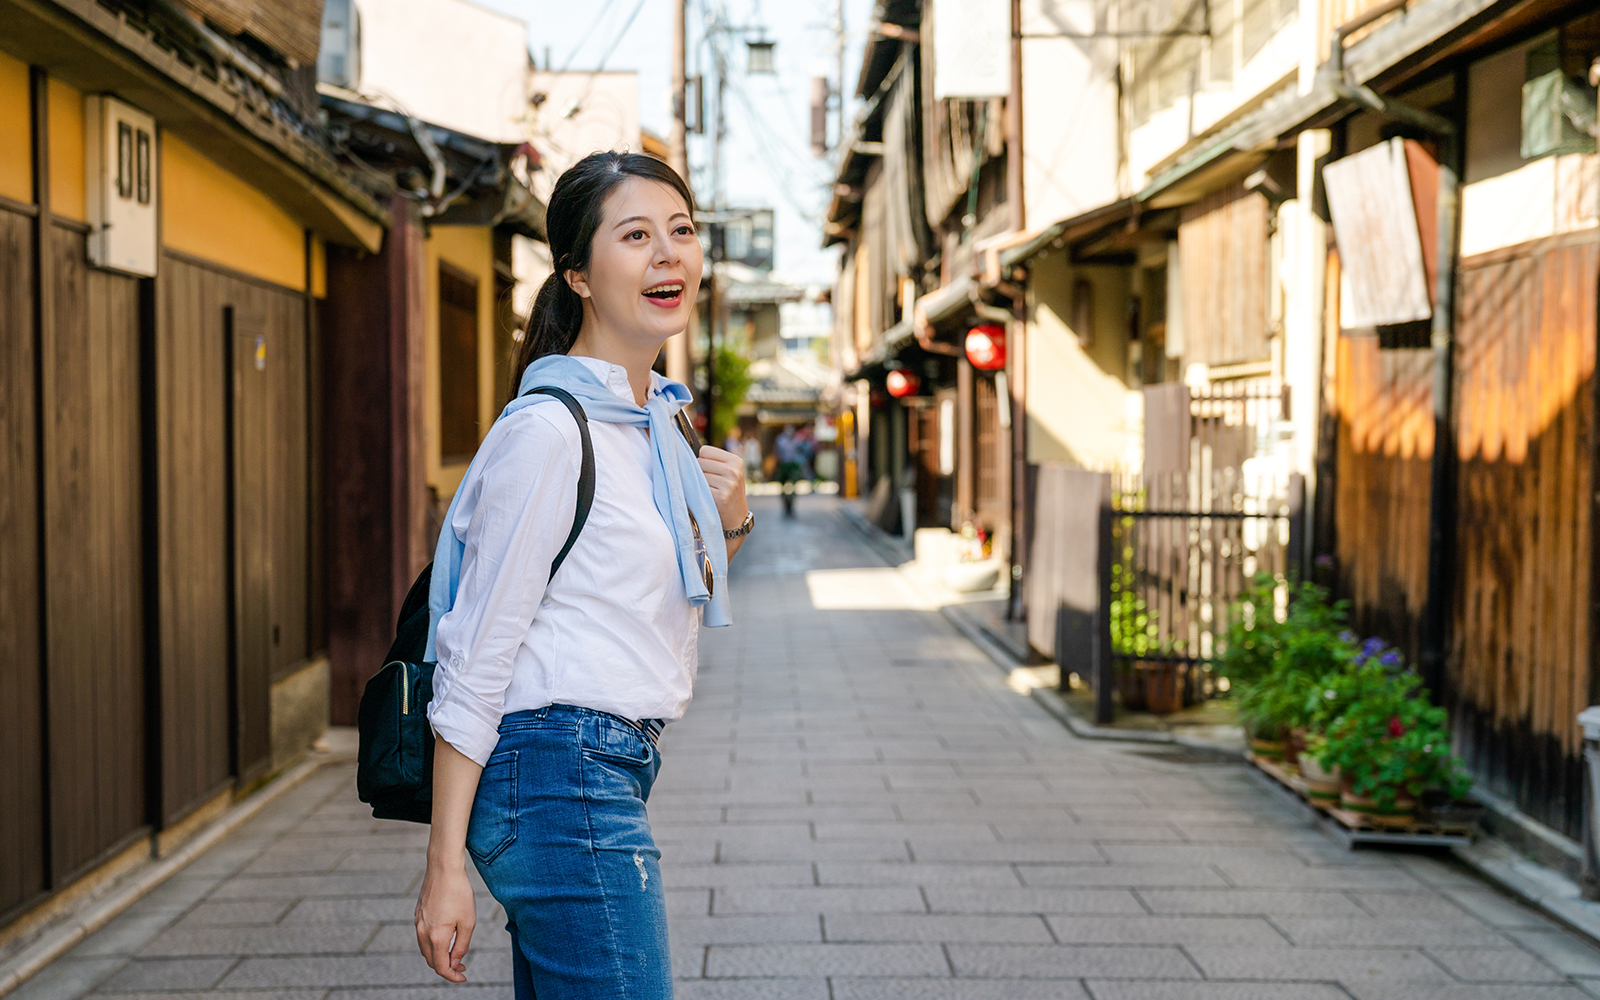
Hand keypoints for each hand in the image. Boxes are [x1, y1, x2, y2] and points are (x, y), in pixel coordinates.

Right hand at [415, 861, 475, 981]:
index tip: (464, 976)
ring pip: (425, 949)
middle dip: (446, 967)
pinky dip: (433, 944)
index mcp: (436, 937)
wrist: (443, 868)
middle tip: (462, 966)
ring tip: (455, 953)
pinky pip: (422, 937)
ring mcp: (417, 923)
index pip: (441, 967)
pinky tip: (446, 937)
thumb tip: (455, 962)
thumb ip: (461, 945)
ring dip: (439, 956)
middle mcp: (422, 932)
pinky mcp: (417, 914)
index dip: (452, 976)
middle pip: (431, 961)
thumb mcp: (468, 922)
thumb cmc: (459, 893)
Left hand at [698, 445, 748, 530]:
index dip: (703, 461)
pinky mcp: (722, 497)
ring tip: (709, 492)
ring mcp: (729, 484)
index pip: (705, 450)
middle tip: (710, 485)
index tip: (710, 472)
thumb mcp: (728, 473)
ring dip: (698, 484)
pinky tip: (707, 500)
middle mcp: (734, 471)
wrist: (736, 519)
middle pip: (699, 462)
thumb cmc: (726, 492)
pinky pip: (698, 489)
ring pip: (697, 475)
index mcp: (736, 461)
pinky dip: (698, 494)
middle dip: (700, 472)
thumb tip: (681, 453)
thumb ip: (712, 461)